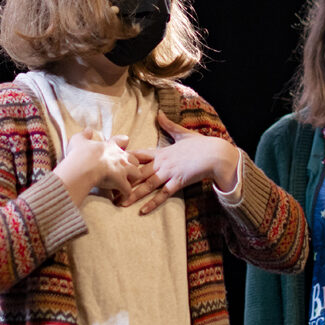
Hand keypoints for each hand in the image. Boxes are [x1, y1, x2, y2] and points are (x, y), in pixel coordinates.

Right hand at [54, 129, 142, 205]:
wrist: (82, 167)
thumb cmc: (79, 154)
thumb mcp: (78, 140)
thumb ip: (84, 135)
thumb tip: (88, 130)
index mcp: (110, 146)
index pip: (122, 140)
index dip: (123, 143)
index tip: (123, 144)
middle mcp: (120, 157)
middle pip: (135, 160)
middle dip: (132, 166)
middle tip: (126, 172)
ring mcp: (122, 169)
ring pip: (137, 174)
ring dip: (132, 180)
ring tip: (126, 185)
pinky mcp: (121, 182)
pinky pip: (128, 191)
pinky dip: (125, 195)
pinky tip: (121, 199)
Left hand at [121, 111, 238, 213]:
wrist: (216, 155)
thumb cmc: (201, 145)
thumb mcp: (183, 134)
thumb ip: (169, 125)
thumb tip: (159, 113)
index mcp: (162, 151)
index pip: (139, 155)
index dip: (124, 159)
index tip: (110, 163)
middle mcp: (162, 162)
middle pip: (138, 172)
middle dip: (123, 180)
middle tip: (108, 188)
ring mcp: (169, 173)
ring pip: (147, 185)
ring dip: (133, 194)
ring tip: (120, 202)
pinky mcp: (178, 182)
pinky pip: (162, 195)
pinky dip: (152, 203)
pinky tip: (142, 210)